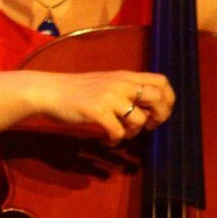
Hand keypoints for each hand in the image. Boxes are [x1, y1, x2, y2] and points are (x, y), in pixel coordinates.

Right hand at [28, 70, 173, 144]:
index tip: (157, 112)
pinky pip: (118, 133)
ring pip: (139, 120)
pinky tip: (105, 141)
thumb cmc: (75, 90)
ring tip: (119, 135)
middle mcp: (121, 84)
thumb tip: (146, 109)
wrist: (48, 91)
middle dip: (160, 116)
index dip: (168, 99)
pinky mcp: (97, 112)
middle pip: (158, 98)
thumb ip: (125, 90)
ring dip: (133, 133)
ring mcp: (109, 98)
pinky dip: (114, 141)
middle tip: (148, 126)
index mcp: (125, 76)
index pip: (162, 81)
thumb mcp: (105, 83)